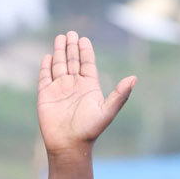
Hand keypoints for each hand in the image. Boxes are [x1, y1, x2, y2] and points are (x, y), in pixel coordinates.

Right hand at [37, 30, 135, 156]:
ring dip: (60, 52)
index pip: (87, 64)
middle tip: (72, 33)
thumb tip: (134, 78)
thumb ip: (120, 95)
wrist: (69, 145)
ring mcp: (60, 89)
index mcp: (89, 87)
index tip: (85, 39)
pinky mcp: (46, 94)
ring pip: (59, 65)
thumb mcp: (107, 111)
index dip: (86, 52)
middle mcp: (74, 86)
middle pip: (73, 61)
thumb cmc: (89, 130)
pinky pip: (45, 76)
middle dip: (72, 47)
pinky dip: (46, 66)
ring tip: (61, 37)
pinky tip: (48, 57)